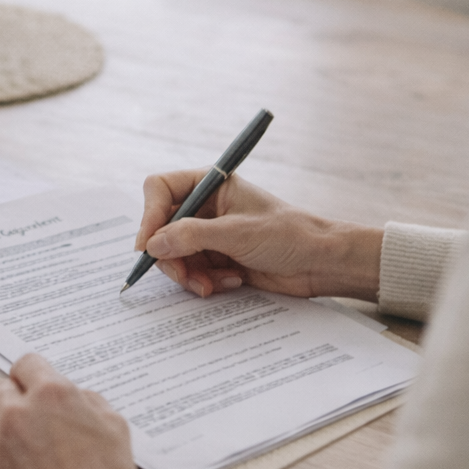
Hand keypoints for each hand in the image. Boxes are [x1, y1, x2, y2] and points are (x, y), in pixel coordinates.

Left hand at [0, 354, 159, 468]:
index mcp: (51, 393)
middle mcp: (17, 410)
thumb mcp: (115, 427)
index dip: (31, 375)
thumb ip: (91, 401)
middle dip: (12, 399)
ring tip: (1, 434)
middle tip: (24, 417)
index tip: (33, 387)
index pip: (26, 364)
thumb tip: (75, 396)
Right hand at [136, 171, 381, 300]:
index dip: (149, 216)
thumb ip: (191, 236)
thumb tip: (153, 245)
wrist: (321, 263)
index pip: (160, 189)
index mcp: (211, 184)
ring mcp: (210, 234)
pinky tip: (230, 282)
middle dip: (170, 256)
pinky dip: (204, 281)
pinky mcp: (217, 258)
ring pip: (174, 255)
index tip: (148, 246)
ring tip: (210, 284)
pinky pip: (192, 272)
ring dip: (188, 274)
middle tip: (182, 275)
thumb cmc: (289, 234)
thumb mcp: (237, 233)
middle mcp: (206, 207)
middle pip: (162, 228)